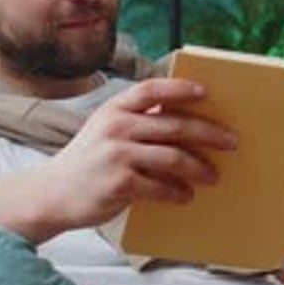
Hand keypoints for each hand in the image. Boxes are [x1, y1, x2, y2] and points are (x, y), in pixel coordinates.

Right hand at [43, 77, 237, 229]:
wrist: (52, 194)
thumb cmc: (86, 164)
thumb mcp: (103, 131)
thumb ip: (135, 123)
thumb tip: (183, 125)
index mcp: (113, 109)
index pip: (151, 89)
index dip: (180, 89)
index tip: (204, 93)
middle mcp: (115, 127)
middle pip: (175, 125)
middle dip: (209, 134)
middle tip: (231, 142)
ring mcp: (117, 155)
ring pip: (174, 158)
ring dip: (199, 168)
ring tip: (212, 176)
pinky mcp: (120, 183)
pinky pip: (162, 187)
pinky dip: (178, 192)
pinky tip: (186, 196)